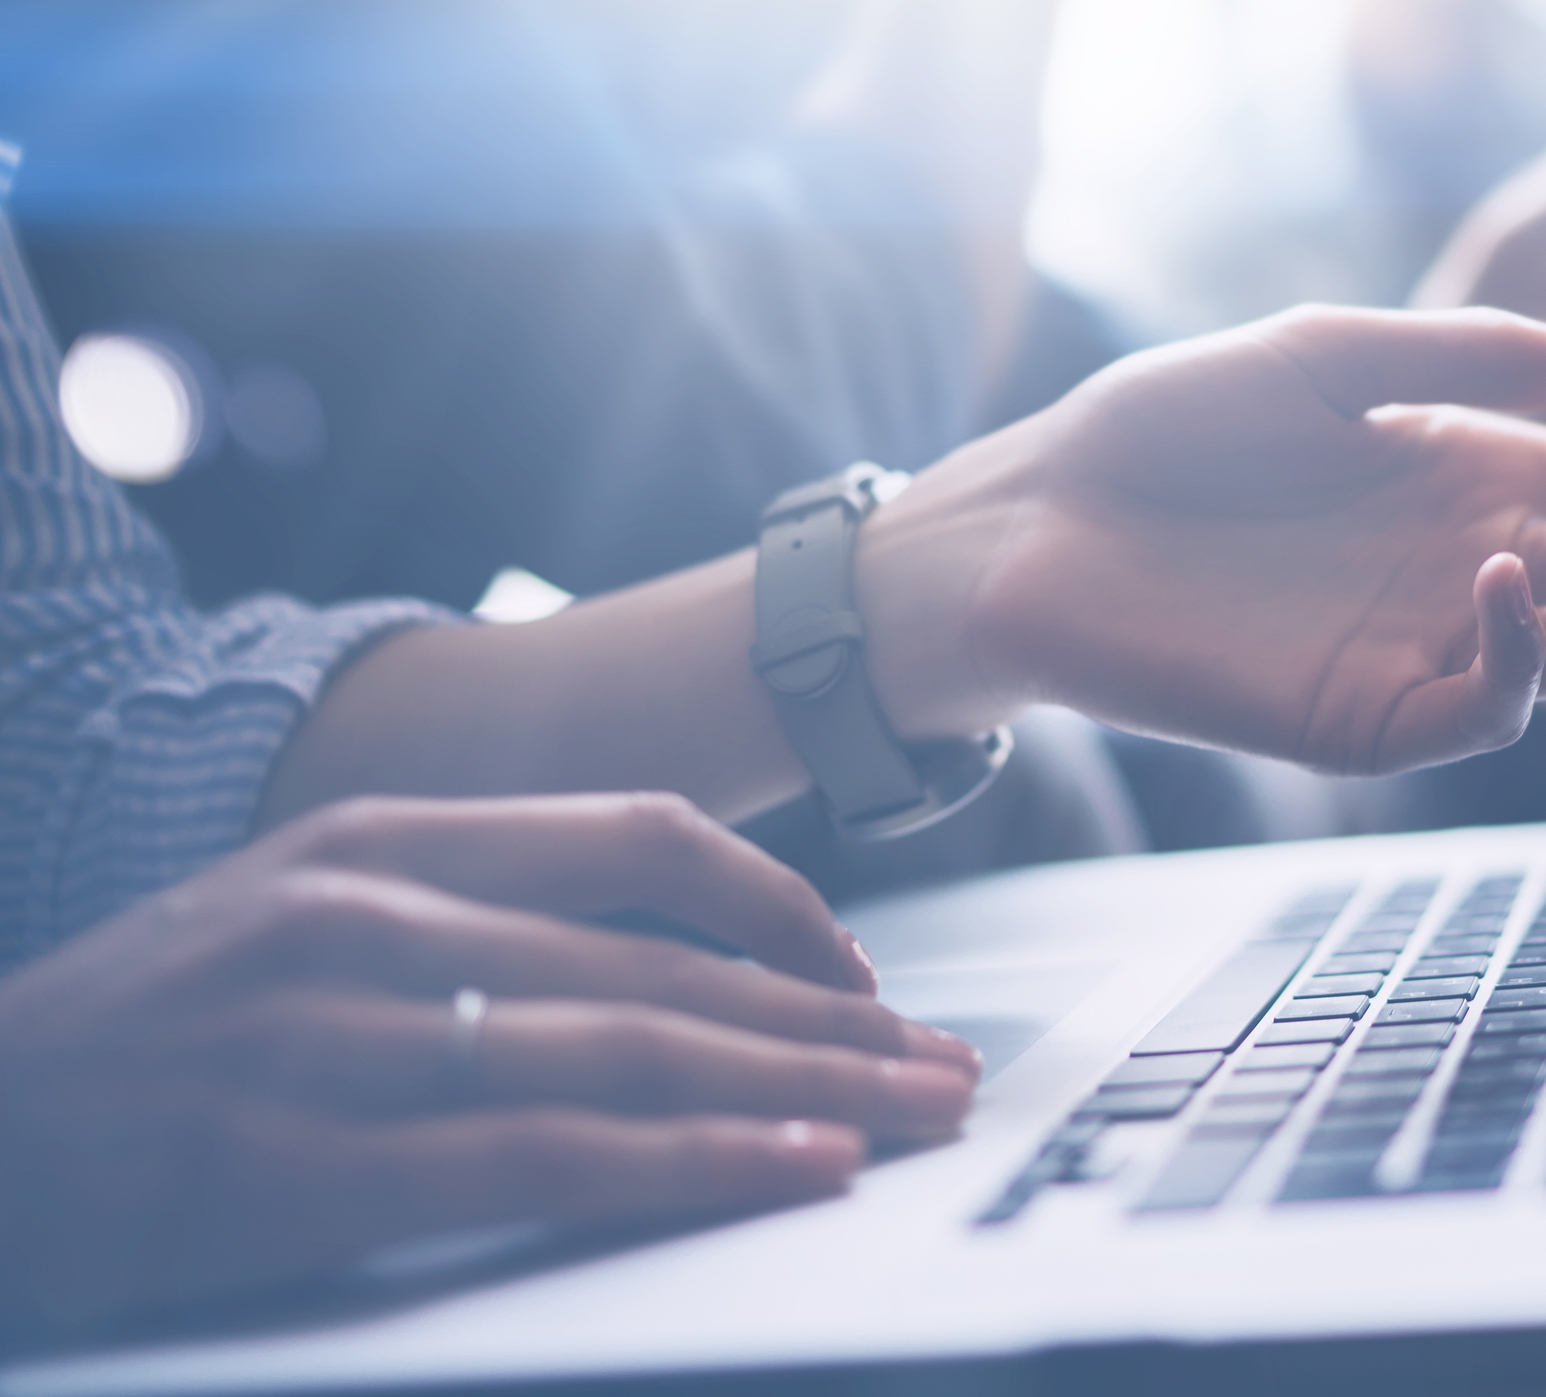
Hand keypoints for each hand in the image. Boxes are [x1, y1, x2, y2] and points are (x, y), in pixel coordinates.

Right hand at [0, 794, 975, 1335]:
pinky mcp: (291, 1161)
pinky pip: (539, 1153)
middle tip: (949, 1066)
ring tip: (915, 1119)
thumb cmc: (131, 1043)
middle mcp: (368, 911)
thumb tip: (639, 971)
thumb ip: (456, 920)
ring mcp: (328, 1030)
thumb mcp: (288, 925)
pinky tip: (789, 1173)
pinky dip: (686, 1162)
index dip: (778, 905)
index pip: (637, 837)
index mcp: (379, 838)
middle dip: (829, 1022)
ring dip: (799, 1089)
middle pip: (664, 960)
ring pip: (630, 1045)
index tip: (864, 976)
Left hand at [859, 305, 1545, 770]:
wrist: (1031, 515)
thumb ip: (1478, 360)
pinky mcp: (1371, 720)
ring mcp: (1432, 648)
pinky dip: (1513, 648)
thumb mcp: (1332, 358)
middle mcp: (1480, 564)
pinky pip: (1485, 709)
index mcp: (1484, 473)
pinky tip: (1498, 573)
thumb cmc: (1168, 426)